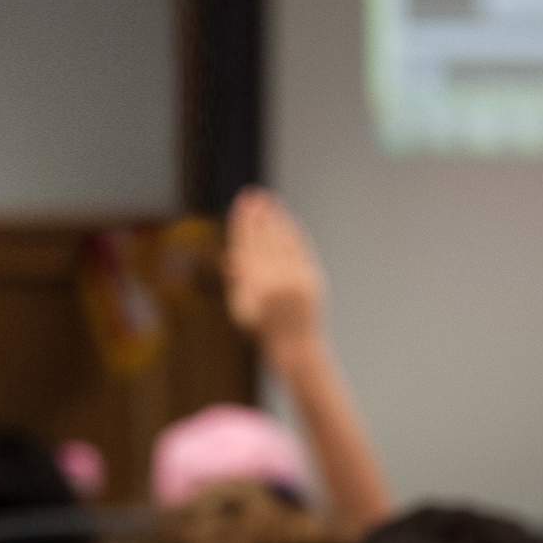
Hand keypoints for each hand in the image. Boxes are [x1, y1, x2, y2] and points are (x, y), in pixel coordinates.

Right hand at [225, 186, 325, 365]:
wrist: (296, 347)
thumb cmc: (265, 329)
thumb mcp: (242, 309)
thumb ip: (238, 282)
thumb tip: (231, 257)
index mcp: (252, 288)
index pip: (246, 247)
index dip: (243, 225)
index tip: (241, 207)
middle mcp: (273, 282)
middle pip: (263, 239)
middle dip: (257, 215)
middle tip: (253, 194)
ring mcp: (294, 279)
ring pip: (282, 240)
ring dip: (275, 218)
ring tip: (269, 200)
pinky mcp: (311, 278)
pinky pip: (300, 248)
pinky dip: (293, 232)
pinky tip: (287, 219)